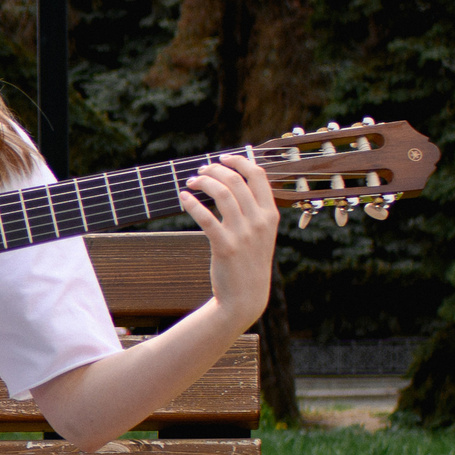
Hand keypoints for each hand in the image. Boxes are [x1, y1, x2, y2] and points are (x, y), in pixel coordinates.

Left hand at [178, 152, 279, 327]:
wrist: (246, 296)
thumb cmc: (249, 261)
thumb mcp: (261, 234)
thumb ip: (254, 210)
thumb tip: (235, 182)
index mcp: (271, 214)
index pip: (258, 175)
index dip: (239, 161)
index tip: (222, 158)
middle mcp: (260, 221)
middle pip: (236, 180)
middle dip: (214, 169)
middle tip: (199, 171)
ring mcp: (243, 234)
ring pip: (222, 194)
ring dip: (202, 182)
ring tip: (190, 182)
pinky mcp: (225, 246)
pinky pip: (206, 218)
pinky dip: (192, 203)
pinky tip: (183, 198)